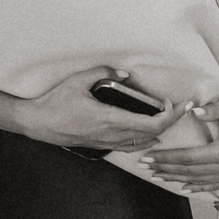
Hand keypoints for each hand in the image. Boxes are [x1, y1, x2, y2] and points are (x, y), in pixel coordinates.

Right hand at [20, 68, 190, 154]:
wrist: (37, 123)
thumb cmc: (55, 101)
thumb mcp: (77, 80)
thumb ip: (102, 71)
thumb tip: (125, 72)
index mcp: (110, 118)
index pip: (151, 123)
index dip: (170, 116)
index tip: (177, 104)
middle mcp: (112, 134)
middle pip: (152, 134)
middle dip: (171, 121)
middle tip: (181, 109)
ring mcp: (106, 142)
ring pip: (142, 143)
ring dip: (159, 132)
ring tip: (168, 119)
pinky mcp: (100, 145)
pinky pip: (129, 147)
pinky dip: (144, 141)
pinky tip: (148, 137)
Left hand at [137, 88, 218, 191]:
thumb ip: (213, 108)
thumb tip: (194, 111)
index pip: (190, 158)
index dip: (167, 158)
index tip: (148, 156)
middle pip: (192, 172)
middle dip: (167, 169)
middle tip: (146, 166)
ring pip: (202, 181)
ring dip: (178, 179)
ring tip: (158, 176)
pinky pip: (217, 186)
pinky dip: (199, 187)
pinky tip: (184, 186)